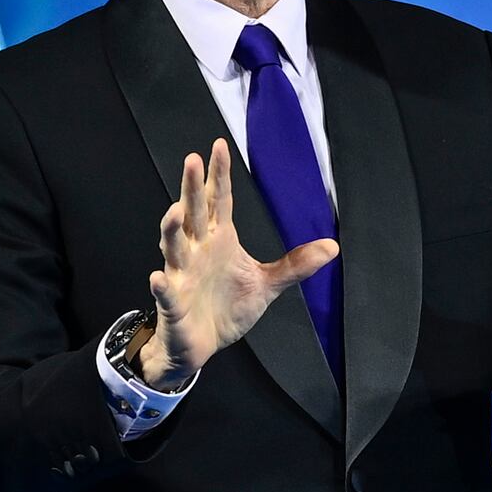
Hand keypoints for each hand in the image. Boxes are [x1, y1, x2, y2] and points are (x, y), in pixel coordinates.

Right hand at [135, 139, 337, 387]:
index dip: (219, 175)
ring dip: (172, 229)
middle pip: (193, 214)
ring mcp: (182, 275)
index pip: (219, 201)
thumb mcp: (267, 284)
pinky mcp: (173, 303)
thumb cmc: (228, 308)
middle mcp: (197, 251)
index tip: (219, 146)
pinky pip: (166, 292)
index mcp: (219, 240)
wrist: (204, 345)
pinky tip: (159, 278)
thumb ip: (295, 265)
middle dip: (191, 188)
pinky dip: (162, 286)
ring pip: (175, 247)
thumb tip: (332, 246)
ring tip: (175, 212)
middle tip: (191, 160)